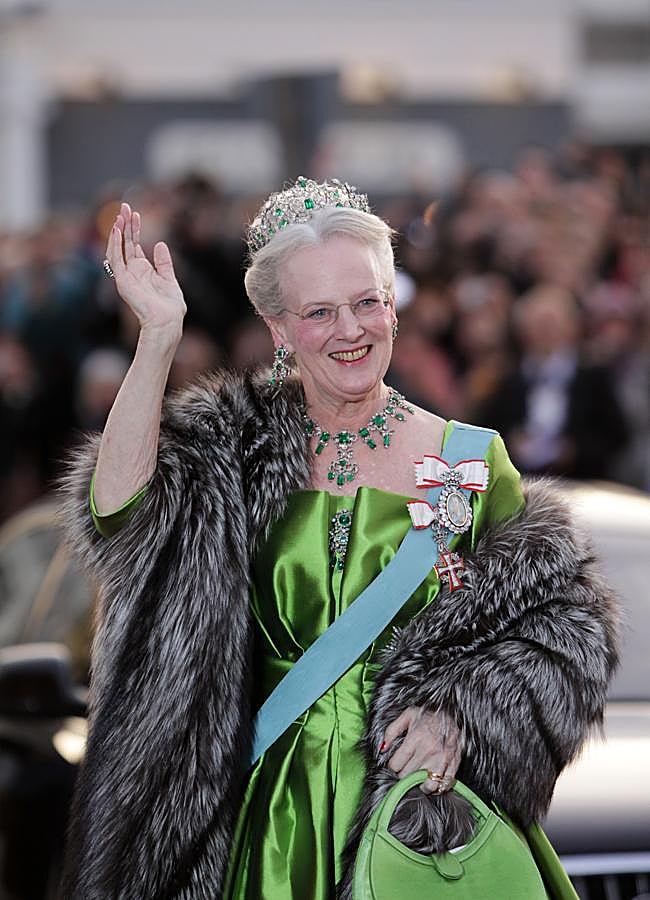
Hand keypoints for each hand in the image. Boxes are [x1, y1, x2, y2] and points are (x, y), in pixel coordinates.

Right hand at [106, 202, 185, 340]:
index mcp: (143, 271)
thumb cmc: (170, 307)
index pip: (134, 246)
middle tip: (125, 207)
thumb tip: (160, 244)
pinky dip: (114, 244)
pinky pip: (115, 260)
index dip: (134, 229)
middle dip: (124, 225)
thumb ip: (163, 263)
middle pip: (125, 243)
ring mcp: (126, 276)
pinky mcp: (122, 281)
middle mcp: (132, 272)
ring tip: (120, 215)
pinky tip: (116, 230)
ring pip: (117, 249)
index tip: (136, 214)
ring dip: (117, 231)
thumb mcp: (169, 279)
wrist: (167, 321)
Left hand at [381, 707, 461, 794]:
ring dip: (420, 785)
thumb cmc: (429, 716)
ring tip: (417, 778)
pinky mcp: (454, 764)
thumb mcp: (407, 715)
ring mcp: (442, 759)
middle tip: (405, 768)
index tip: (395, 763)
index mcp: (415, 738)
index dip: (393, 766)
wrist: (453, 714)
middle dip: (404, 774)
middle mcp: (429, 750)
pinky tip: (431, 781)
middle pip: (409, 775)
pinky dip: (437, 788)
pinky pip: (444, 785)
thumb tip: (383, 748)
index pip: (396, 764)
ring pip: (427, 786)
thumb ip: (392, 730)